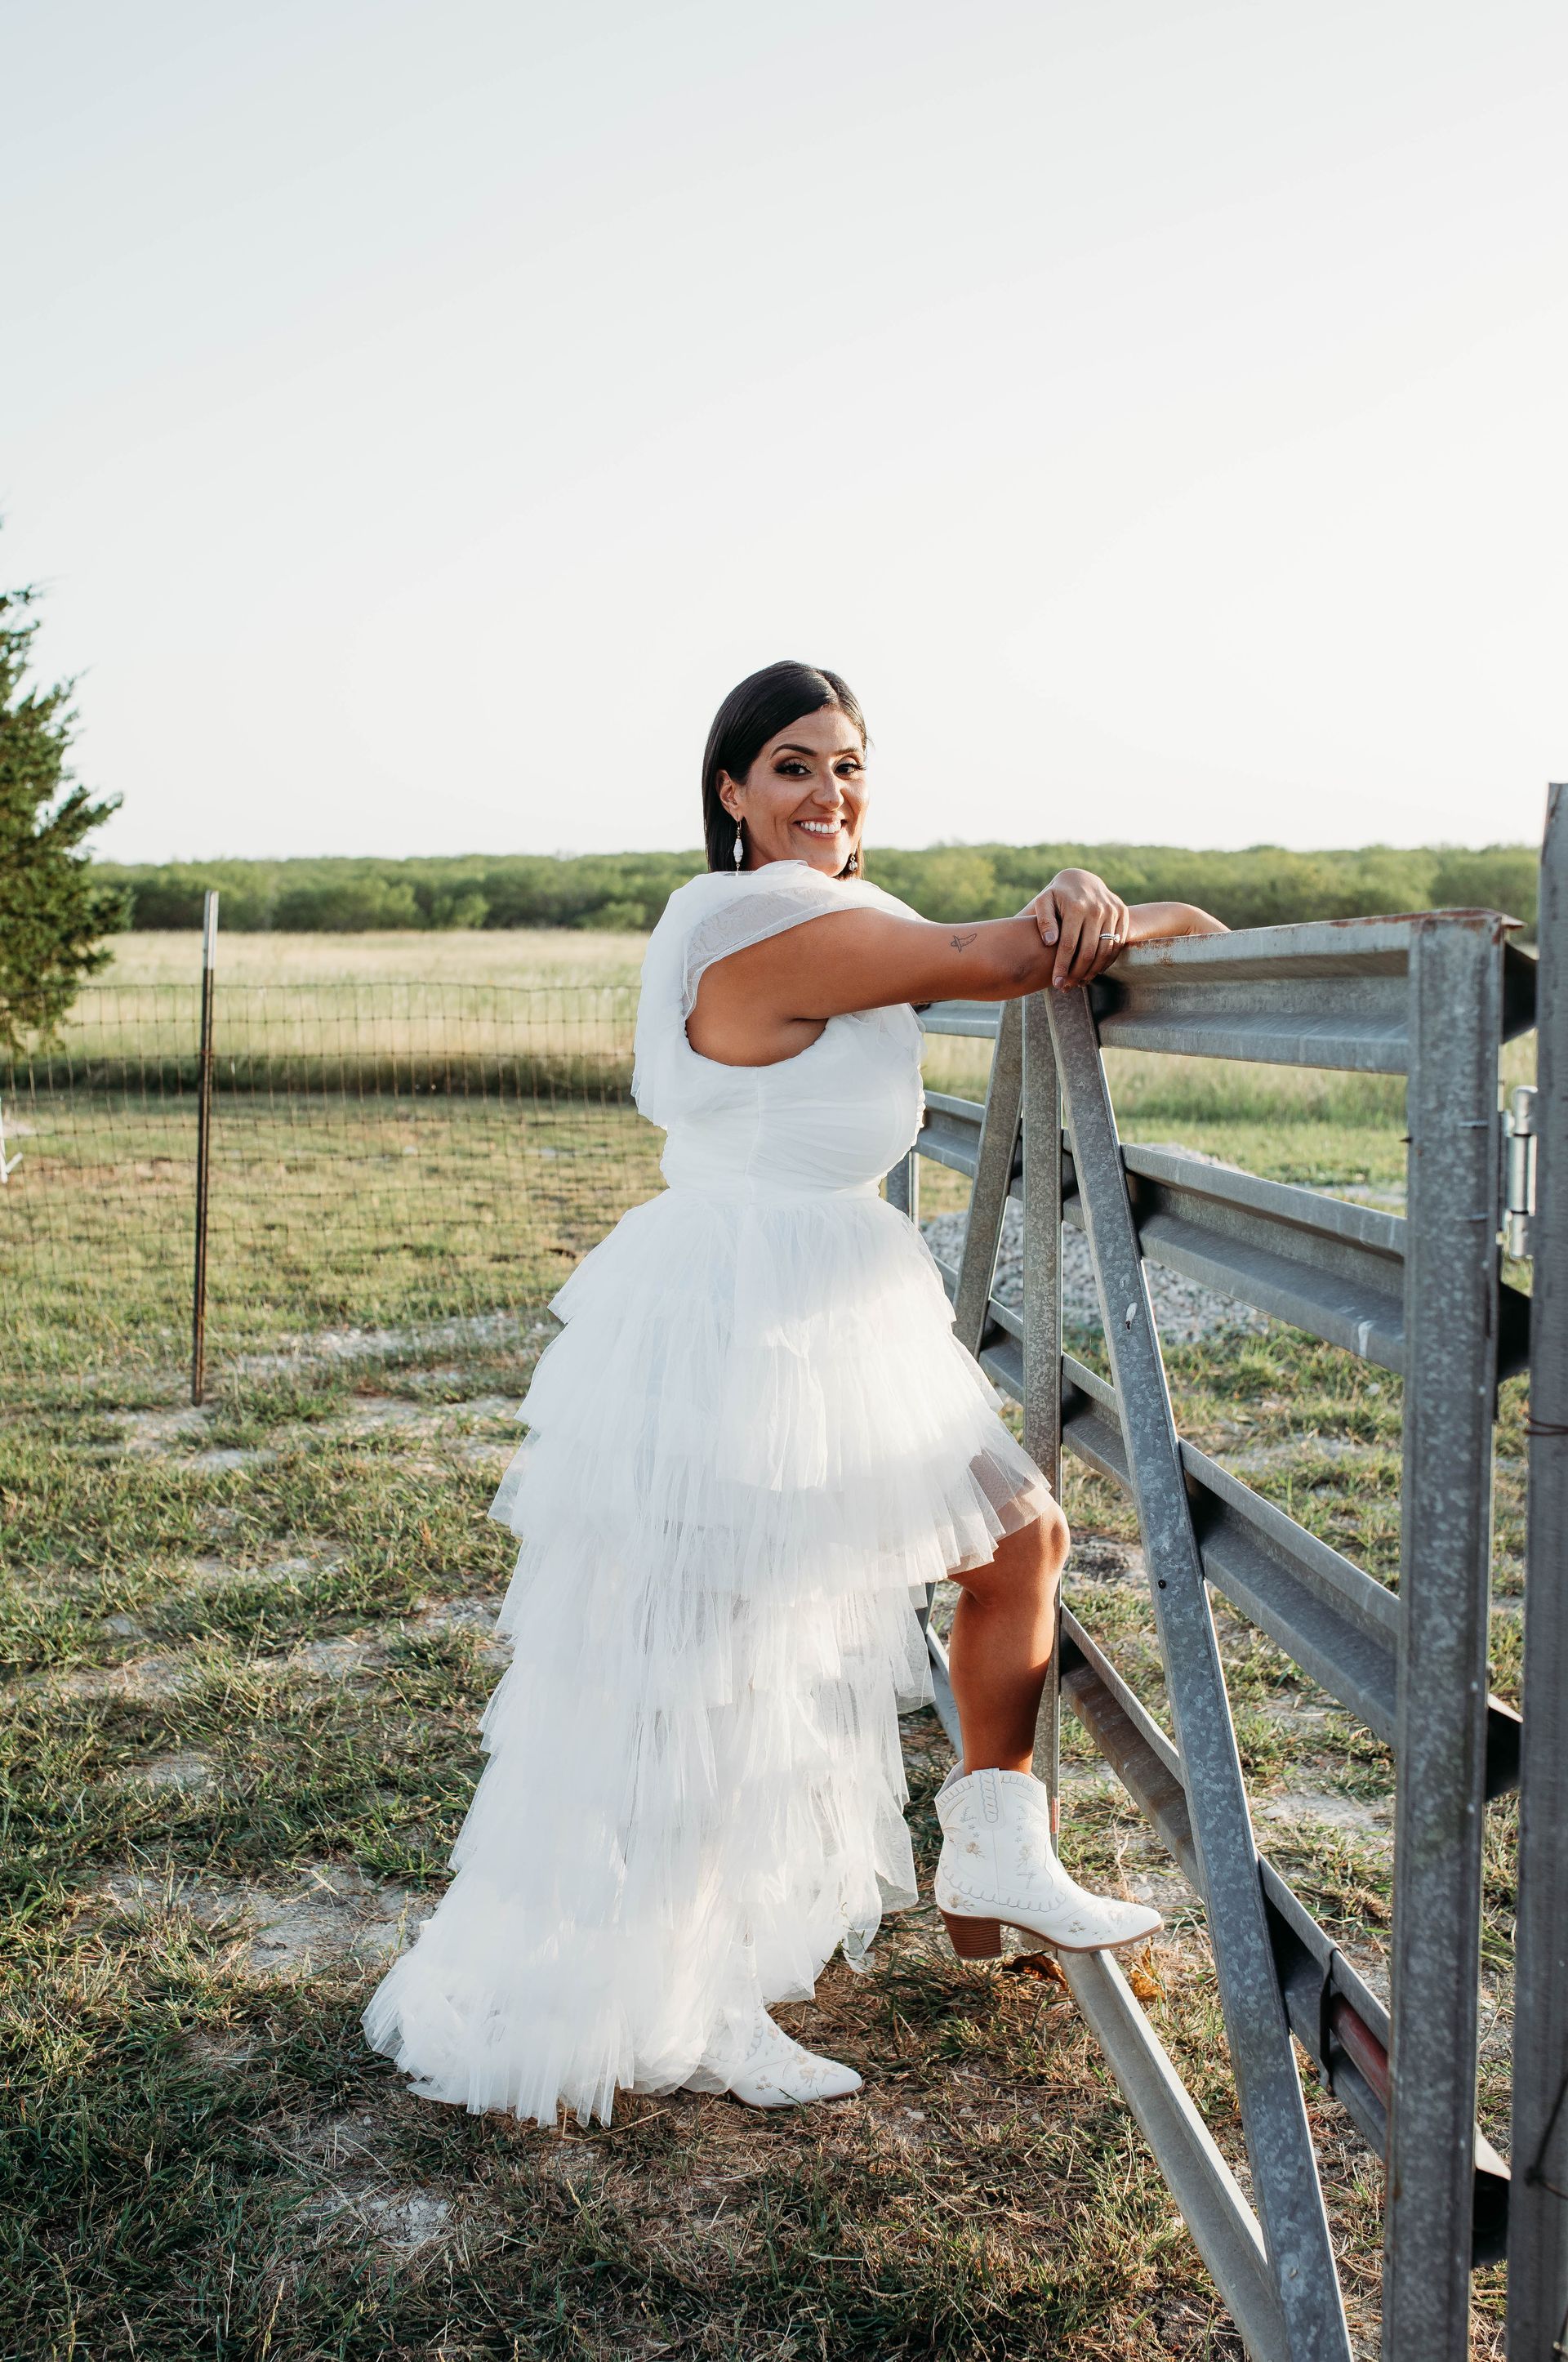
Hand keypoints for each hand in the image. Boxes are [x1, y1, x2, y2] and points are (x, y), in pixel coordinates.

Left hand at [1025, 869, 1129, 986]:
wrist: (1081, 880)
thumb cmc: (1057, 896)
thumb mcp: (1044, 902)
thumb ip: (1044, 921)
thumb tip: (1050, 942)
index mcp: (1076, 907)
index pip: (1069, 945)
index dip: (1063, 967)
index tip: (1056, 983)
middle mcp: (1098, 909)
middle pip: (1089, 951)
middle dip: (1077, 973)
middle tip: (1067, 987)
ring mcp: (1113, 911)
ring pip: (1105, 951)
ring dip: (1093, 971)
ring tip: (1079, 982)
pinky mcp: (1123, 914)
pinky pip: (1117, 944)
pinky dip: (1107, 961)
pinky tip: (1094, 971)